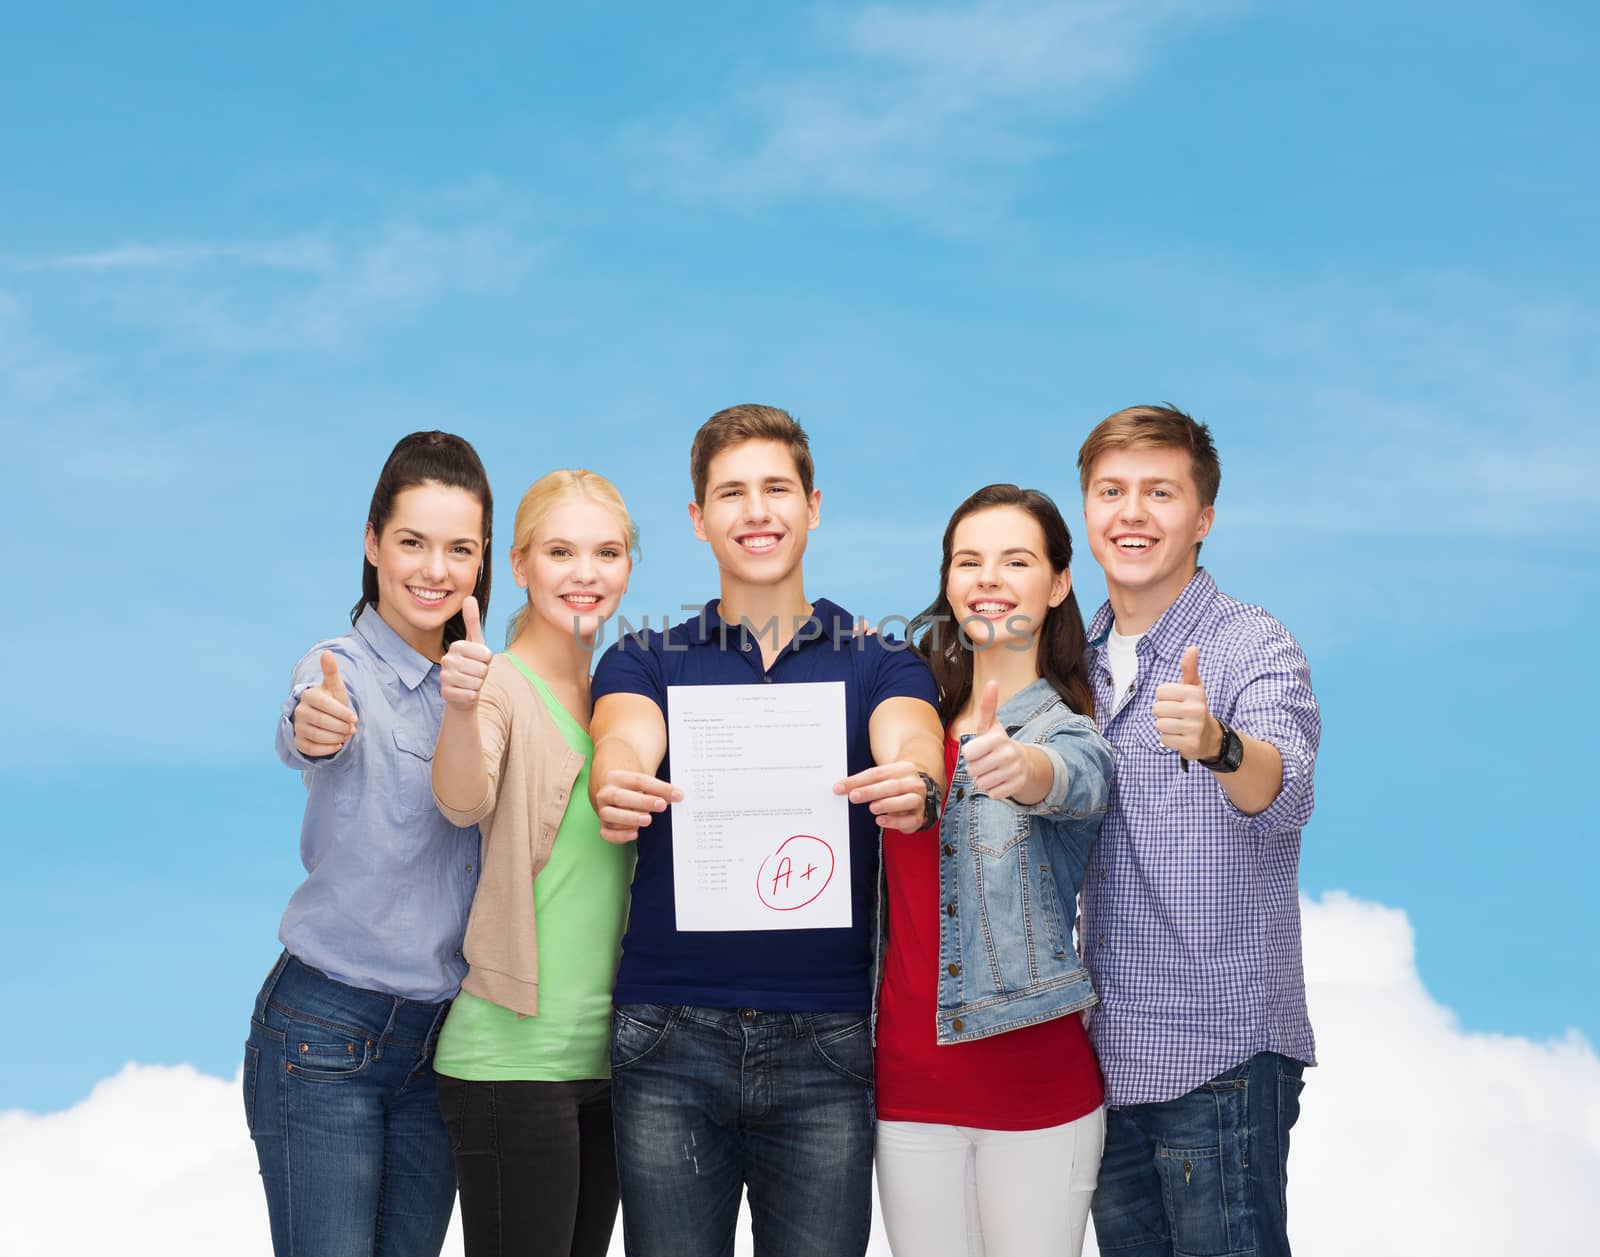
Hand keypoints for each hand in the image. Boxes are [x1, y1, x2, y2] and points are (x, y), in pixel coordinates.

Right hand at [293, 651, 357, 756]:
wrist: (321, 717)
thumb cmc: (331, 700)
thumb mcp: (334, 687)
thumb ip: (331, 671)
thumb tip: (327, 653)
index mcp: (308, 695)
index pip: (326, 705)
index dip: (342, 713)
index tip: (355, 718)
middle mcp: (299, 710)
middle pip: (322, 722)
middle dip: (341, 727)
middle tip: (352, 729)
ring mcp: (297, 726)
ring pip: (317, 735)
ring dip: (336, 737)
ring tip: (346, 735)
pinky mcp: (297, 741)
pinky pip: (311, 749)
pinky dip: (327, 749)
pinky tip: (337, 744)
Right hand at [440, 596, 492, 707]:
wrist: (462, 692)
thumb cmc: (472, 665)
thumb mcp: (476, 643)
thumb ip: (472, 621)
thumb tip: (469, 597)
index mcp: (456, 646)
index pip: (486, 655)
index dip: (487, 661)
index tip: (479, 661)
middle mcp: (446, 660)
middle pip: (482, 670)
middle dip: (483, 674)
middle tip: (474, 674)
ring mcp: (444, 677)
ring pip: (476, 683)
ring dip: (477, 685)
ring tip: (470, 682)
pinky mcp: (445, 694)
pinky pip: (470, 695)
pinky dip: (472, 696)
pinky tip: (465, 692)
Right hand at [595, 769, 681, 843]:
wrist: (613, 791)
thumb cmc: (632, 787)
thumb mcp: (644, 782)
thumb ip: (660, 788)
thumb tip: (678, 795)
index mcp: (616, 777)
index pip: (638, 780)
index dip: (658, 788)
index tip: (676, 794)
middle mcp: (606, 793)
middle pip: (621, 796)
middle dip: (642, 801)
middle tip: (661, 805)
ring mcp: (602, 810)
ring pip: (610, 814)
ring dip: (629, 818)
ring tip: (647, 819)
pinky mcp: (603, 826)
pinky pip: (607, 833)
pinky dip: (619, 835)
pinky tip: (634, 834)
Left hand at [834, 761, 929, 832]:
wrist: (918, 794)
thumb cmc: (894, 787)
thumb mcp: (882, 779)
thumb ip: (863, 782)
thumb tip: (839, 788)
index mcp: (903, 769)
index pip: (878, 773)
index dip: (858, 780)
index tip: (840, 787)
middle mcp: (913, 783)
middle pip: (892, 786)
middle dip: (871, 791)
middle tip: (854, 796)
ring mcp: (919, 800)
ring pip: (907, 800)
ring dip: (888, 804)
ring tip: (872, 808)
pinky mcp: (919, 817)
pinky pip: (909, 820)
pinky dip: (895, 821)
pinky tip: (881, 821)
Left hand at [961, 680, 1028, 800]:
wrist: (1024, 763)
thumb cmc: (998, 743)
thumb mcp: (991, 725)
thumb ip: (988, 706)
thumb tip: (992, 681)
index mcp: (999, 738)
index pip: (968, 753)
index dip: (970, 754)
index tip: (978, 749)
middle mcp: (1009, 754)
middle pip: (973, 770)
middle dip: (975, 768)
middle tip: (986, 762)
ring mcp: (1015, 771)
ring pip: (981, 784)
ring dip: (983, 780)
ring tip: (992, 771)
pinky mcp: (1018, 786)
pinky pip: (992, 794)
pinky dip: (993, 790)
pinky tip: (1000, 781)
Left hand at [1152, 645, 1221, 762]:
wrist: (1210, 737)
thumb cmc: (1195, 708)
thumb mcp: (1194, 687)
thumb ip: (1189, 668)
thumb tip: (1192, 648)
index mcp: (1194, 693)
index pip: (1160, 692)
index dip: (1164, 697)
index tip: (1175, 701)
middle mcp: (1196, 709)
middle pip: (1157, 709)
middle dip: (1162, 713)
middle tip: (1176, 715)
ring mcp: (1194, 728)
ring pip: (1159, 724)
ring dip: (1165, 727)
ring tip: (1177, 726)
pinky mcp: (1190, 744)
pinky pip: (1164, 739)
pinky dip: (1168, 739)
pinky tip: (1179, 737)